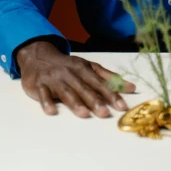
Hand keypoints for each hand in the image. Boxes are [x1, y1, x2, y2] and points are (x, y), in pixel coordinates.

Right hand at [16, 40, 135, 117]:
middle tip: (105, 113)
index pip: (99, 82)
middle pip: (84, 87)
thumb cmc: (68, 66)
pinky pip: (43, 94)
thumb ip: (108, 77)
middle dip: (95, 100)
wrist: (39, 57)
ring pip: (66, 92)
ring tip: (84, 114)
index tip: (122, 106)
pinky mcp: (39, 85)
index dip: (111, 94)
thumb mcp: (88, 67)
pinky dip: (46, 102)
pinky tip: (51, 111)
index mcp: (83, 68)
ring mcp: (54, 79)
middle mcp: (70, 73)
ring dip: (75, 102)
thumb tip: (131, 87)